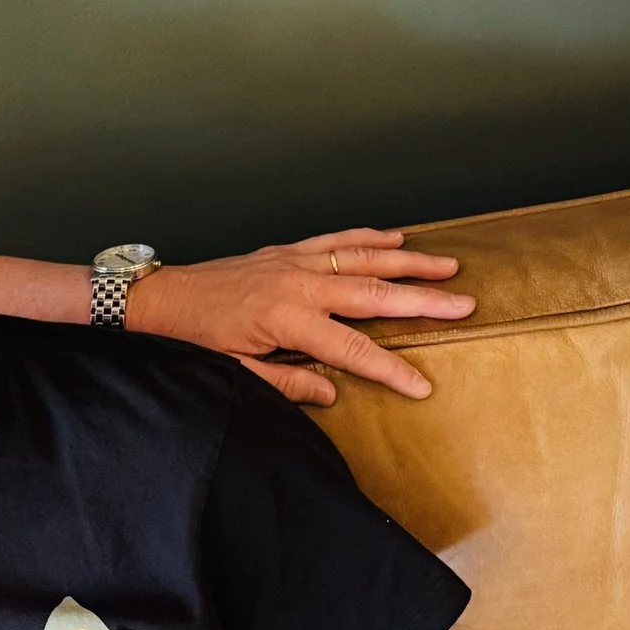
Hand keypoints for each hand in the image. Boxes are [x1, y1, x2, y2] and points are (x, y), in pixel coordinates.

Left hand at [130, 228, 476, 405]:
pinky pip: (336, 240)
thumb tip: (332, 391)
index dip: (388, 369)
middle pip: (371, 295)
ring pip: (362, 259)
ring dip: (408, 264)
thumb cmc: (198, 340)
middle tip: (463, 306)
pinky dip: (369, 238)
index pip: (350, 350)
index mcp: (286, 321)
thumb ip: (285, 383)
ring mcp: (295, 262)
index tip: (420, 385)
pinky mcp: (288, 250)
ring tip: (448, 268)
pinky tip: (398, 240)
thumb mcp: (236, 372)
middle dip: (421, 302)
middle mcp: (298, 285)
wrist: (166, 299)